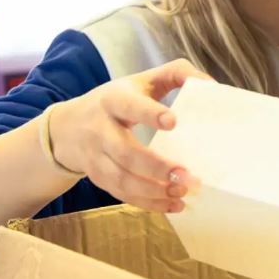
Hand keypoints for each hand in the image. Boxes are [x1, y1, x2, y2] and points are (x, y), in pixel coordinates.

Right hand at [47, 59, 209, 213]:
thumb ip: (176, 74)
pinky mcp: (99, 178)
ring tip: (183, 192)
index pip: (129, 106)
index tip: (173, 122)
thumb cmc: (116, 101)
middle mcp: (100, 129)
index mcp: (113, 100)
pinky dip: (148, 203)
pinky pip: (122, 194)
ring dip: (154, 190)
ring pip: (122, 179)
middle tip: (186, 175)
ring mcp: (96, 157)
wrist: (67, 128)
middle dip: (156, 167)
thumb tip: (211, 85)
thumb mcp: (140, 80)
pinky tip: (173, 204)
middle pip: (125, 151)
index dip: (149, 113)